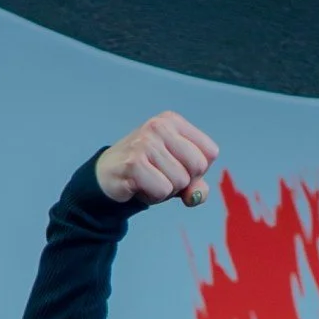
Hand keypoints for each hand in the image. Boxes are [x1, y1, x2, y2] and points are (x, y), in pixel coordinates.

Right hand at [96, 111, 218, 209]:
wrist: (108, 176)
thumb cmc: (148, 172)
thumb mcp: (179, 174)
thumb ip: (198, 186)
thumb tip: (196, 194)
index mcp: (173, 121)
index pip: (210, 152)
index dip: (197, 170)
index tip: (175, 166)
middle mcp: (159, 126)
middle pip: (198, 166)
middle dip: (183, 181)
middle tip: (160, 175)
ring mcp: (145, 142)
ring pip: (180, 181)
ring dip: (166, 190)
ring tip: (148, 180)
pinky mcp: (133, 162)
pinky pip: (163, 190)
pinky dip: (153, 196)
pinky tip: (139, 186)